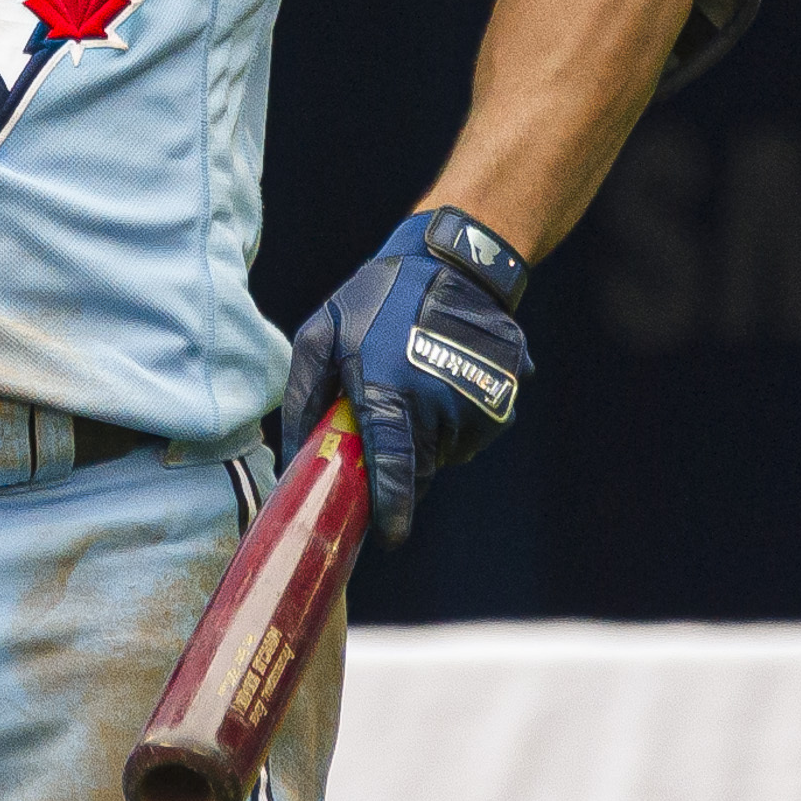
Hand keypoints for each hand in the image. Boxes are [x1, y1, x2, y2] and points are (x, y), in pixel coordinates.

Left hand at [278, 208, 532, 546]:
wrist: (453, 262)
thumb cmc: (375, 299)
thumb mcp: (322, 336)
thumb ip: (304, 398)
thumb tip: (293, 456)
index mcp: (391, 394)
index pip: (393, 470)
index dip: (392, 508)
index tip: (390, 537)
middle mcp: (440, 406)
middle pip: (421, 466)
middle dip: (400, 460)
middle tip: (387, 418)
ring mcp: (479, 403)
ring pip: (449, 449)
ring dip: (429, 433)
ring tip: (414, 380)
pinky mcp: (506, 396)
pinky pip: (475, 428)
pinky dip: (457, 416)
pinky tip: (443, 373)